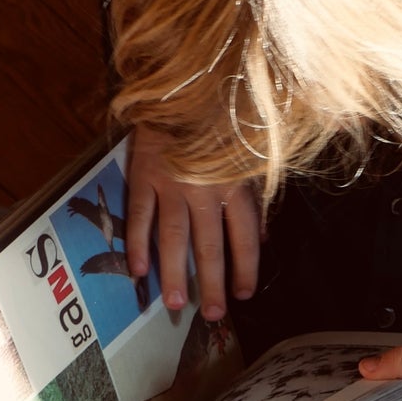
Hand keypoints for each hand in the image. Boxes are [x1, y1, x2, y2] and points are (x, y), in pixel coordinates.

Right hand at [125, 123, 259, 317]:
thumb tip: (263, 240)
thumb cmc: (221, 124)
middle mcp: (205, 189)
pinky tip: (139, 270)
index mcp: (235, 185)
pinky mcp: (143, 174)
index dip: (245, 269)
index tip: (243, 294)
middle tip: (211, 315)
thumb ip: (256, 199)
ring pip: (173, 237)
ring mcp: (171, 183)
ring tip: (174, 303)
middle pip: (209, 246)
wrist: (183, 85)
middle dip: (211, 284)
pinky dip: (138, 242)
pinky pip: (140, 214)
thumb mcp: (249, 158)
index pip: (244, 237)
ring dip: (174, 273)